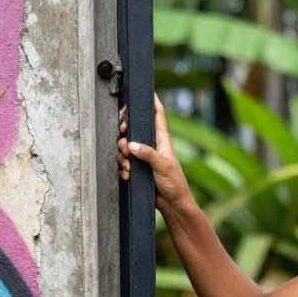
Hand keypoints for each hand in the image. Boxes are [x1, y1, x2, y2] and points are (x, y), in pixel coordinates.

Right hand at [117, 94, 192, 210]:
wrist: (173, 205)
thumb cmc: (175, 184)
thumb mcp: (163, 166)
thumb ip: (148, 154)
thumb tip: (131, 144)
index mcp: (162, 141)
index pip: (158, 116)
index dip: (153, 102)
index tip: (147, 91)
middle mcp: (152, 146)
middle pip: (133, 130)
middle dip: (125, 134)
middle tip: (124, 142)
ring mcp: (144, 158)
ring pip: (125, 147)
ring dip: (123, 156)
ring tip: (128, 166)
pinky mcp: (138, 169)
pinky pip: (124, 163)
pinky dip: (123, 168)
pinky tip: (128, 175)